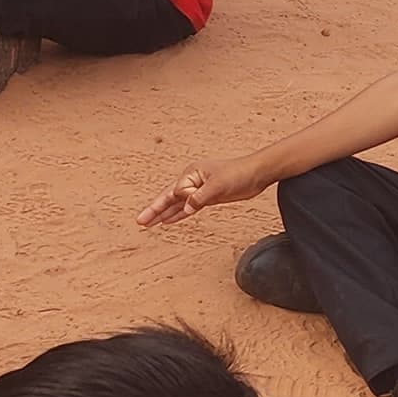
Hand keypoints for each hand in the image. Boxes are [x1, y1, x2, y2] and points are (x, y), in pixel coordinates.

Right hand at [136, 156, 267, 225]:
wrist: (257, 173)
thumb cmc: (239, 173)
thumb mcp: (218, 186)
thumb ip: (200, 197)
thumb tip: (186, 208)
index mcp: (191, 174)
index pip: (178, 191)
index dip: (185, 199)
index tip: (200, 199)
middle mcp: (192, 181)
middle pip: (169, 197)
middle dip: (154, 210)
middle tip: (140, 221)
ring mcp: (199, 190)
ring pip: (176, 204)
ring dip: (163, 214)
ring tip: (148, 223)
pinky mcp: (207, 197)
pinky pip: (187, 207)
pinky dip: (178, 214)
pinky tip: (168, 220)